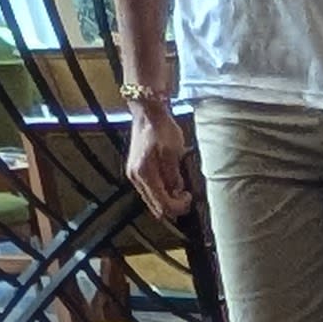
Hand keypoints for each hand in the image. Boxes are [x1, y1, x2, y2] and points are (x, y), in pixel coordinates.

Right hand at [125, 103, 191, 220]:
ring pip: (153, 201)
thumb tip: (176, 191)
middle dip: (173, 205)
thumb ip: (174, 175)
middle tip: (185, 194)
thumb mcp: (173, 152)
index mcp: (144, 174)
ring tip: (178, 184)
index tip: (188, 195)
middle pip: (156, 208)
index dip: (179, 206)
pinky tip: (170, 181)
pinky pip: (151, 191)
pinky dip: (162, 191)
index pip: (163, 206)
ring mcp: (134, 176)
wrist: (148, 113)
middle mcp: (135, 178)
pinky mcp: (136, 172)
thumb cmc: (161, 129)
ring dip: (168, 199)